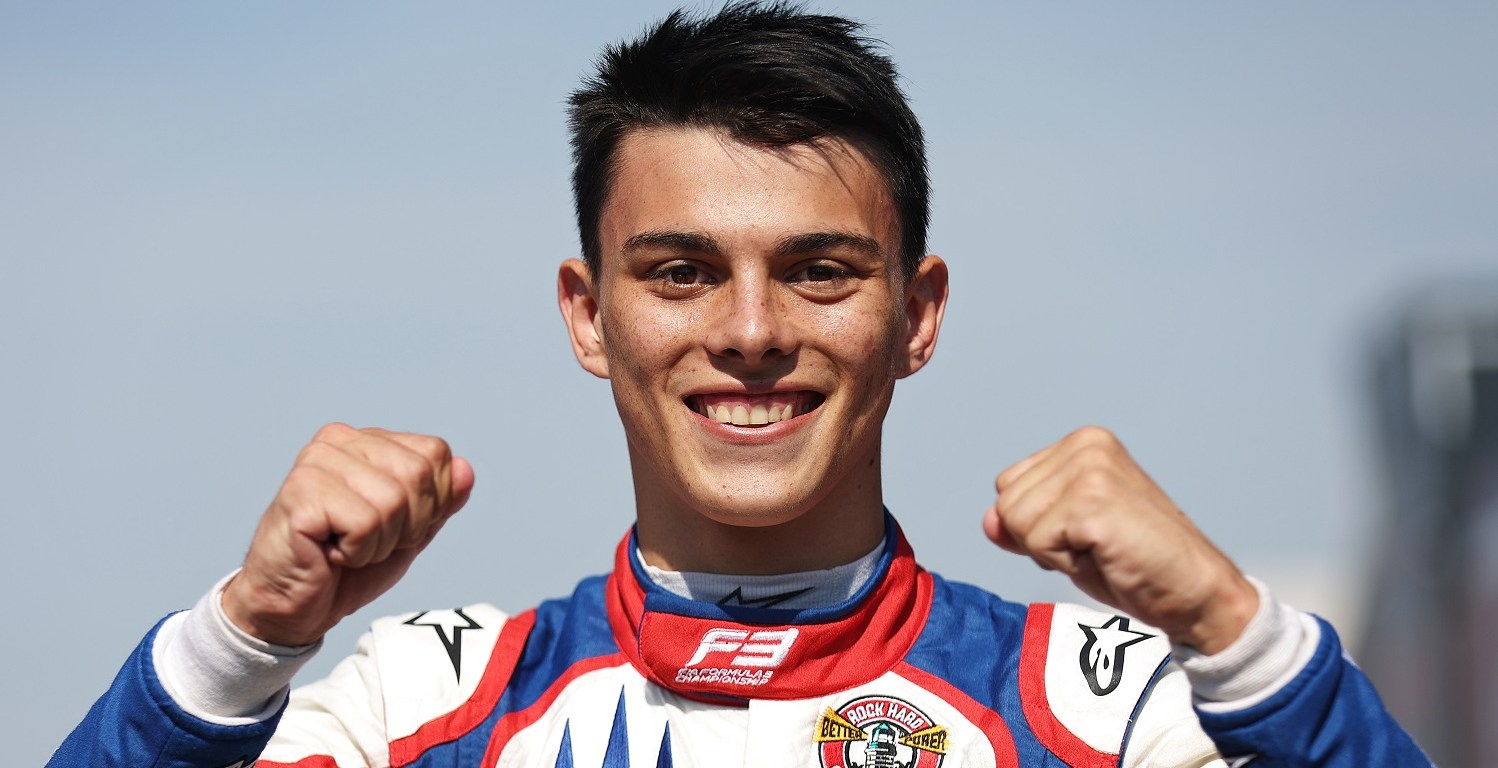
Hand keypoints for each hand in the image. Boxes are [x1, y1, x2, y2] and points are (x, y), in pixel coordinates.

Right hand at [222, 424, 474, 645]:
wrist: (292, 607)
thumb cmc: (345, 568)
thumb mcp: (409, 533)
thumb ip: (440, 501)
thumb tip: (466, 469)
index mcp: (366, 440)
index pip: (436, 454)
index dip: (431, 503)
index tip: (394, 528)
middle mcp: (339, 441)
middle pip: (418, 475)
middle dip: (406, 525)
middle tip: (367, 542)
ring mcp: (316, 462)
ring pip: (393, 501)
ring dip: (379, 543)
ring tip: (345, 548)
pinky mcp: (300, 492)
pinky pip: (365, 523)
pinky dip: (357, 552)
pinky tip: (328, 553)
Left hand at [984, 426, 1256, 653]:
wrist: (1196, 592)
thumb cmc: (1138, 564)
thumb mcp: (1069, 535)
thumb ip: (1025, 521)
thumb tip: (989, 520)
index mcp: (1083, 443)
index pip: (1008, 486)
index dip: (1037, 524)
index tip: (1085, 534)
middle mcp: (1086, 446)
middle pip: (1007, 505)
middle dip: (1042, 540)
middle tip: (1097, 546)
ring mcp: (1090, 471)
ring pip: (1017, 524)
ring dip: (1054, 552)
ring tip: (1102, 550)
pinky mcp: (1092, 504)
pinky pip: (1038, 544)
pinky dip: (1066, 563)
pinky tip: (1107, 557)